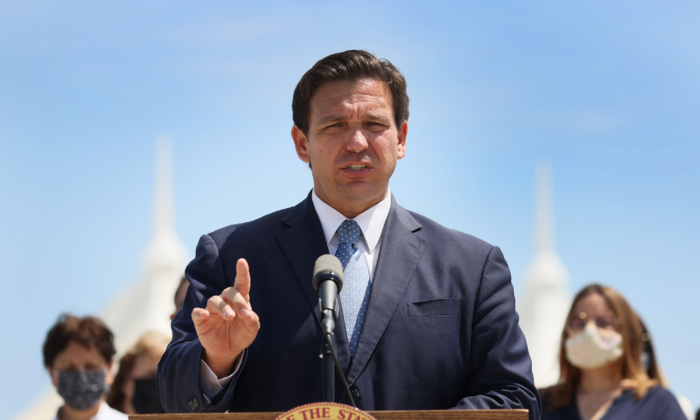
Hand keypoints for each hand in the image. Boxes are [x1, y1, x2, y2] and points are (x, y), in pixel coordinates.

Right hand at [192, 258, 259, 377]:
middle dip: (237, 301)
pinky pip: (197, 312)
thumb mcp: (251, 331)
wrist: (227, 351)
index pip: (241, 283)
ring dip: (222, 307)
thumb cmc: (241, 335)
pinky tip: (205, 315)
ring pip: (213, 301)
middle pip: (228, 292)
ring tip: (230, 317)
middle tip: (244, 315)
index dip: (242, 272)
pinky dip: (200, 312)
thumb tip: (249, 315)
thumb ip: (253, 322)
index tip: (241, 261)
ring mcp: (212, 310)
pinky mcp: (201, 320)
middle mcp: (225, 301)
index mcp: (239, 301)